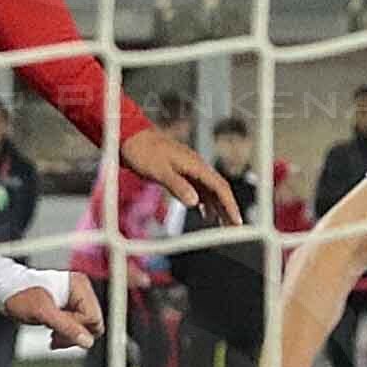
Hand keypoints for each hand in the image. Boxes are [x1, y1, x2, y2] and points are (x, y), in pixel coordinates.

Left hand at [4, 279, 105, 348]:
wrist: (4, 291)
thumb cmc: (18, 295)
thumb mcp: (43, 312)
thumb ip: (67, 326)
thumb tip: (86, 341)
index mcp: (79, 286)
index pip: (93, 318)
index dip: (76, 328)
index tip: (57, 330)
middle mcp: (81, 290)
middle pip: (92, 323)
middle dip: (73, 334)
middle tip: (55, 337)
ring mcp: (75, 298)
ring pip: (84, 326)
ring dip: (68, 334)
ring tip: (52, 335)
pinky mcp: (68, 306)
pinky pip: (75, 325)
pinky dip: (64, 332)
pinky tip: (53, 332)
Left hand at [117, 123, 238, 218]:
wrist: (130, 137)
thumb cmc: (142, 151)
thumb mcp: (159, 170)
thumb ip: (178, 186)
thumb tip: (195, 202)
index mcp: (195, 165)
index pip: (220, 187)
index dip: (230, 204)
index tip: (236, 221)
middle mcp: (197, 167)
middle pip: (219, 190)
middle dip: (228, 209)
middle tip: (234, 228)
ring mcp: (190, 169)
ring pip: (210, 191)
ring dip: (218, 207)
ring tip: (222, 225)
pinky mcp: (182, 173)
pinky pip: (200, 189)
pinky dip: (205, 203)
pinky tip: (204, 213)